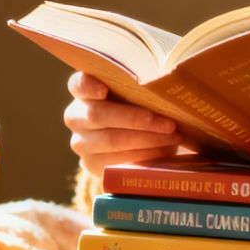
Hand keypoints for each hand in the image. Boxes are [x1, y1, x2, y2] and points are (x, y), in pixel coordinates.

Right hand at [63, 72, 183, 176]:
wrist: (129, 138)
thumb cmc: (136, 106)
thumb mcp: (135, 93)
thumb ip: (138, 87)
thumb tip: (165, 87)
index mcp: (82, 90)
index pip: (79, 84)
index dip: (89, 86)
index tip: (103, 90)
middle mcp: (75, 116)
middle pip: (98, 116)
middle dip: (136, 119)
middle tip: (169, 124)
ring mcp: (80, 143)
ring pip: (112, 141)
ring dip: (148, 140)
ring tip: (174, 138)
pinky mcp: (91, 164)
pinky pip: (118, 162)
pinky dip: (145, 156)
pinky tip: (164, 152)